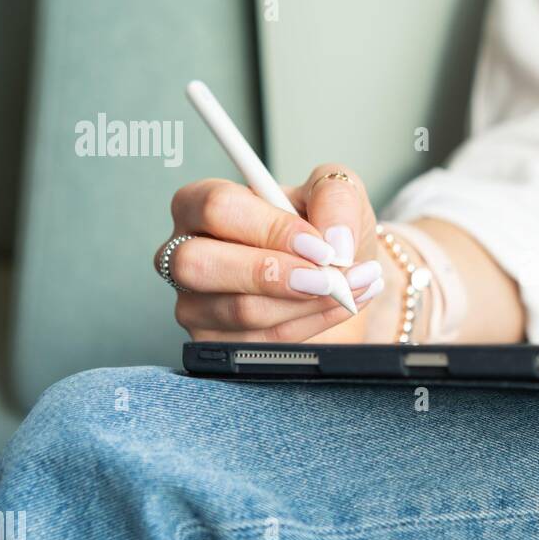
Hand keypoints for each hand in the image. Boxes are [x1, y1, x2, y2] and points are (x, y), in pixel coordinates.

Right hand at [157, 164, 385, 341]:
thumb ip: (335, 198)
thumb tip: (335, 241)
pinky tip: (342, 306)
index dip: (272, 228)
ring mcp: (196, 305)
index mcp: (202, 205)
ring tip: (352, 286)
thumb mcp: (336, 194)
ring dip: (308, 301)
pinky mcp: (218, 345)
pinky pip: (264, 342)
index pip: (217, 208)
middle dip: (274, 273)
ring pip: (240, 309)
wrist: (340, 276)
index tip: (321, 246)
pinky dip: (313, 323)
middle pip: (200, 264)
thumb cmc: (324, 230)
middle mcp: (186, 255)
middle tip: (328, 277)